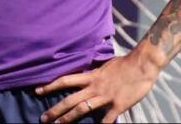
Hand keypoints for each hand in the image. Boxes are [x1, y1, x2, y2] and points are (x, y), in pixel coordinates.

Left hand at [36, 52, 160, 122]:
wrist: (142, 64)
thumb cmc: (124, 63)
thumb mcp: (104, 65)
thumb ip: (94, 72)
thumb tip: (85, 73)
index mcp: (91, 76)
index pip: (65, 80)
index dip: (50, 85)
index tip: (37, 90)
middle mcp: (95, 87)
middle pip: (70, 99)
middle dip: (55, 110)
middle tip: (43, 118)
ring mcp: (105, 97)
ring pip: (82, 109)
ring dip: (68, 119)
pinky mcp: (118, 106)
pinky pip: (106, 119)